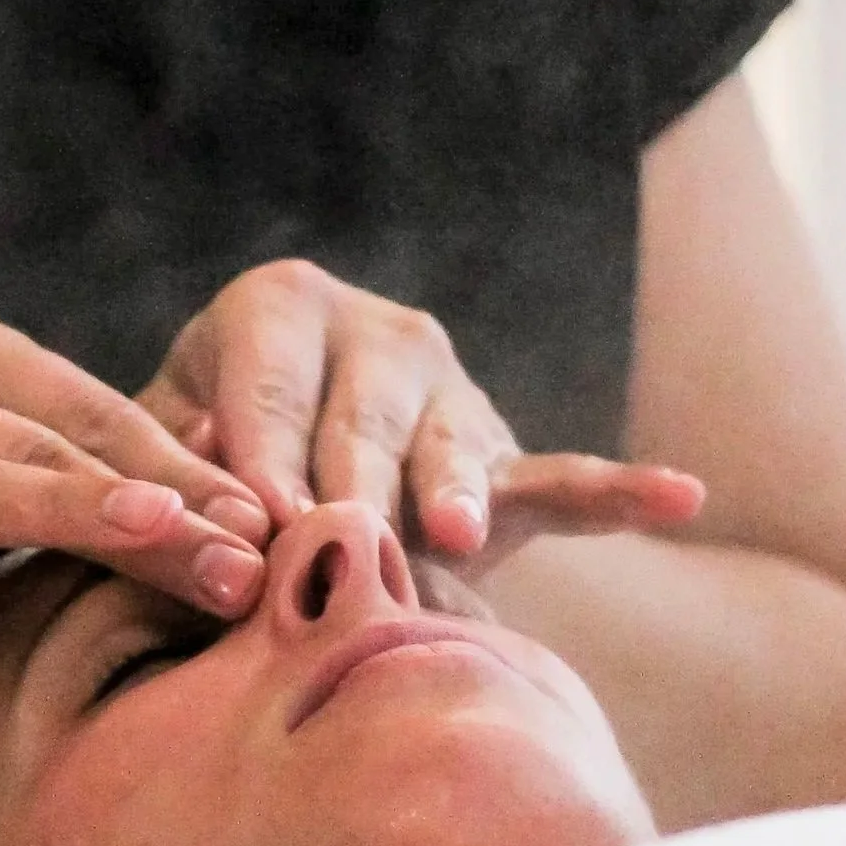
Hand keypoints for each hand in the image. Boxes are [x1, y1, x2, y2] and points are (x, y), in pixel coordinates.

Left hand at [137, 257, 706, 555]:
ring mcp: (448, 390)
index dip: (257, 456)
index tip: (258, 520)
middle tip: (341, 538)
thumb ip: (169, 462)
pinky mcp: (499, 455)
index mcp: (278, 307)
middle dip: (348, 484)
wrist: (264, 464)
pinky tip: (680, 495)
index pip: (266, 387)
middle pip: (360, 417)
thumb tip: (204, 487)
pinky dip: (618, 491)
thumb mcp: (165, 441)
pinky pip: (558, 476)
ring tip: (448, 531)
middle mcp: (374, 330)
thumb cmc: (194, 456)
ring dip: (451, 488)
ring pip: (447, 446)